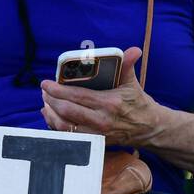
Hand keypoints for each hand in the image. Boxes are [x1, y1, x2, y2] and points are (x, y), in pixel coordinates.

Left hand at [39, 46, 164, 145]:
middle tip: (44, 91)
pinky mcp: (94, 143)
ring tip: (45, 102)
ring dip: (50, 114)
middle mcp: (101, 120)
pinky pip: (69, 136)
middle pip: (66, 111)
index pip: (77, 96)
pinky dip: (56, 126)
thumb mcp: (132, 84)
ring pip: (64, 126)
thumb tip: (133, 50)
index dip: (58, 90)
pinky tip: (51, 116)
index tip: (45, 83)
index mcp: (109, 103)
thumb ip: (127, 66)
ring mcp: (97, 134)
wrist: (149, 129)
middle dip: (51, 100)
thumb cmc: (138, 103)